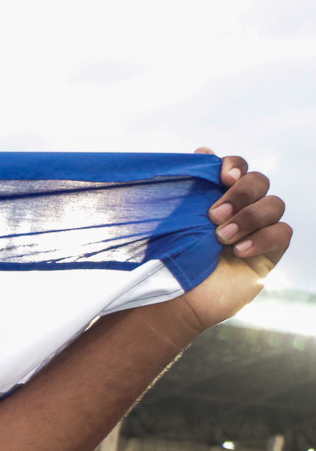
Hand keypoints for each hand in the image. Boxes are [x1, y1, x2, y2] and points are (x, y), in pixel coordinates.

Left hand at [174, 150, 291, 333]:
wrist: (173, 300)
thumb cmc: (167, 260)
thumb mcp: (170, 221)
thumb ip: (184, 187)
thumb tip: (202, 150)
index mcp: (216, 197)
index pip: (236, 167)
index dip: (234, 166)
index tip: (222, 177)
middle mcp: (240, 209)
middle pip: (259, 182)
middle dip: (240, 194)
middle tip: (213, 216)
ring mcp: (257, 230)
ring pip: (274, 204)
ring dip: (248, 218)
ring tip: (220, 238)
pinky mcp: (269, 252)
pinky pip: (282, 233)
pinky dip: (262, 238)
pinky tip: (238, 251)